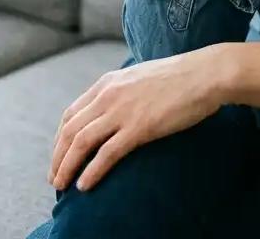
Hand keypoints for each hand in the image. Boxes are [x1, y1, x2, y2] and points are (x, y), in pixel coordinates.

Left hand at [48, 46, 229, 191]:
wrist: (205, 74)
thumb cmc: (179, 77)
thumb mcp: (140, 77)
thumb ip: (123, 91)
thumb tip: (117, 108)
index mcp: (108, 82)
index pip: (71, 114)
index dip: (59, 139)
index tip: (58, 156)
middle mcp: (108, 95)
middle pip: (69, 130)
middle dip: (57, 157)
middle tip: (54, 178)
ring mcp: (122, 110)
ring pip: (81, 142)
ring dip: (67, 167)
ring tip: (61, 185)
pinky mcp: (139, 127)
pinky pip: (106, 154)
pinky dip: (91, 171)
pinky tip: (85, 185)